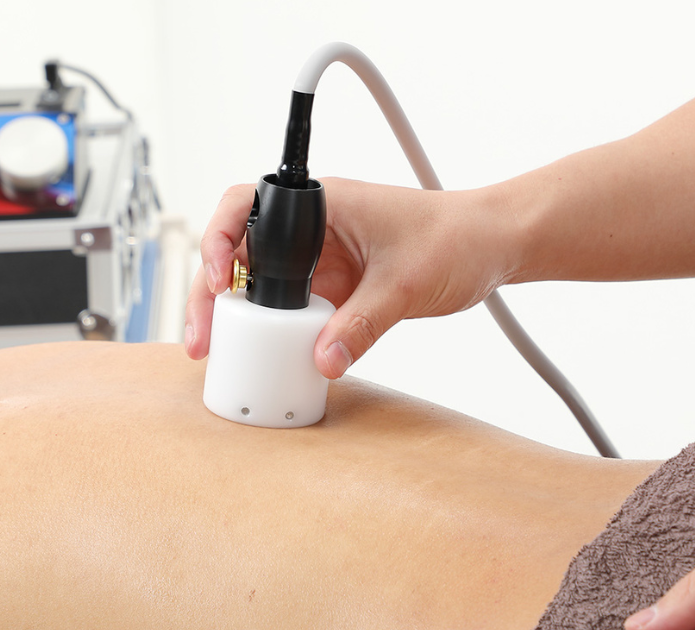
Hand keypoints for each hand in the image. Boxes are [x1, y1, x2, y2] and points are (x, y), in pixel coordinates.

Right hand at [183, 177, 521, 377]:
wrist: (492, 246)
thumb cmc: (457, 236)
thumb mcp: (405, 284)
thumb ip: (362, 324)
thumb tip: (323, 360)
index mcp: (322, 203)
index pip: (246, 205)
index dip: (219, 239)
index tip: (220, 279)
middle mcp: (312, 227)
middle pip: (240, 252)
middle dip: (212, 291)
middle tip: (201, 335)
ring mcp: (320, 259)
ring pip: (260, 283)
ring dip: (237, 315)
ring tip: (217, 349)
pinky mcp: (332, 286)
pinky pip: (290, 308)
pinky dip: (273, 330)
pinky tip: (264, 354)